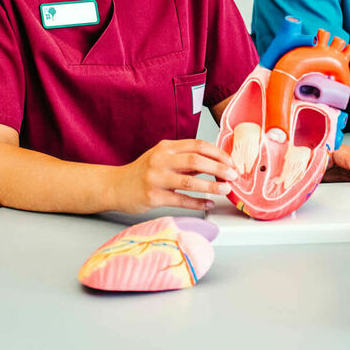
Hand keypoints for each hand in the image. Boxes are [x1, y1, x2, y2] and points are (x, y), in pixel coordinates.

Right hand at [114, 139, 238, 213]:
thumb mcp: (163, 158)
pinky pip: (180, 200)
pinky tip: (209, 204)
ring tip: (226, 189)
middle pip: (197, 160)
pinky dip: (198, 203)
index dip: (218, 153)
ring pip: (190, 180)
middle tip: (234, 175)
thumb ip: (186, 159)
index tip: (231, 162)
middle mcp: (161, 160)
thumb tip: (215, 163)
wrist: (115, 186)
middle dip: (219, 168)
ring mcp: (156, 178)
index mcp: (166, 147)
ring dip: (212, 185)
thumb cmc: (143, 172)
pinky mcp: (153, 196)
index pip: (198, 145)